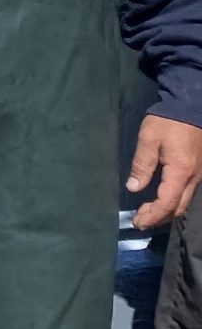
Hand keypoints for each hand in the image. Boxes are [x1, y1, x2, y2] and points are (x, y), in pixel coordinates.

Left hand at [125, 113, 201, 230]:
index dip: (152, 216)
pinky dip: (174, 202)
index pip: (167, 203)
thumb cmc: (169, 121)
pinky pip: (188, 194)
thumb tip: (133, 188)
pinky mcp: (200, 171)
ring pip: (185, 203)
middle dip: (159, 218)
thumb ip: (141, 165)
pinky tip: (162, 199)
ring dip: (167, 212)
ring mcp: (200, 175)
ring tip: (147, 213)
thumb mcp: (149, 138)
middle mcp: (194, 178)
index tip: (137, 222)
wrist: (192, 105)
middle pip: (179, 209)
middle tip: (140, 221)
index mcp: (181, 172)